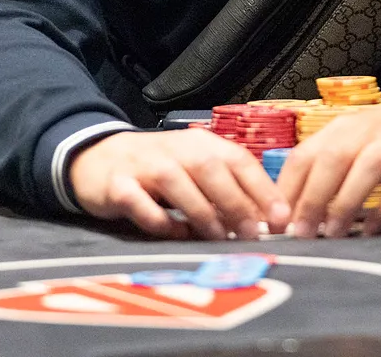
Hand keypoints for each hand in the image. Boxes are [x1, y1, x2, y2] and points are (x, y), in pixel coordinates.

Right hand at [70, 129, 289, 239]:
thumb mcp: (195, 170)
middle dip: (235, 202)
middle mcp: (175, 149)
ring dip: (201, 212)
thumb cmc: (158, 169)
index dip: (263, 188)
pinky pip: (138, 201)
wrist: (98, 157)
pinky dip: (158, 220)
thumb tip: (267, 221)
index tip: (282, 218)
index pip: (239, 159)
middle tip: (252, 234)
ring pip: (176, 182)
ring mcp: (143, 164)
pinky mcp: (116, 185)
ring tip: (218, 238)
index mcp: (201, 143)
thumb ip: (227, 189)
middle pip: (210, 168)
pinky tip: (172, 233)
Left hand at [276, 77, 380, 238]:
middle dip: (311, 200)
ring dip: (345, 204)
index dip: (285, 189)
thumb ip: (331, 166)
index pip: (304, 155)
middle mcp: (367, 131)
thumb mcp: (359, 138)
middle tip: (299, 236)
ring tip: (332, 236)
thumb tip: (293, 209)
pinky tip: (375, 230)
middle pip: (330, 161)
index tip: (273, 223)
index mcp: (343, 128)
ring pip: (365, 169)